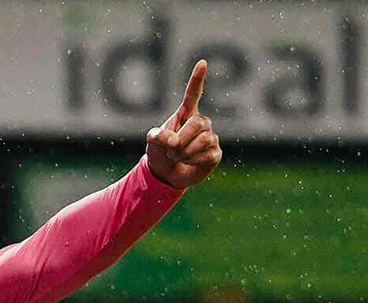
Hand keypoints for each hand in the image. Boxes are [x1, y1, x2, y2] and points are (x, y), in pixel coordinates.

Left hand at [145, 60, 222, 189]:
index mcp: (185, 114)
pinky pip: (207, 155)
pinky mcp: (215, 153)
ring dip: (185, 153)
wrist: (166, 174)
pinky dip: (192, 161)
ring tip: (178, 156)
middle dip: (180, 140)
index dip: (197, 79)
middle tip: (171, 150)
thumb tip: (173, 140)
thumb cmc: (160, 152)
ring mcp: (210, 137)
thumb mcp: (152, 142)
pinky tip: (189, 163)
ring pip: (204, 140)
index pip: (193, 94)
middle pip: (198, 123)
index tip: (202, 63)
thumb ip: (157, 137)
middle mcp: (201, 122)